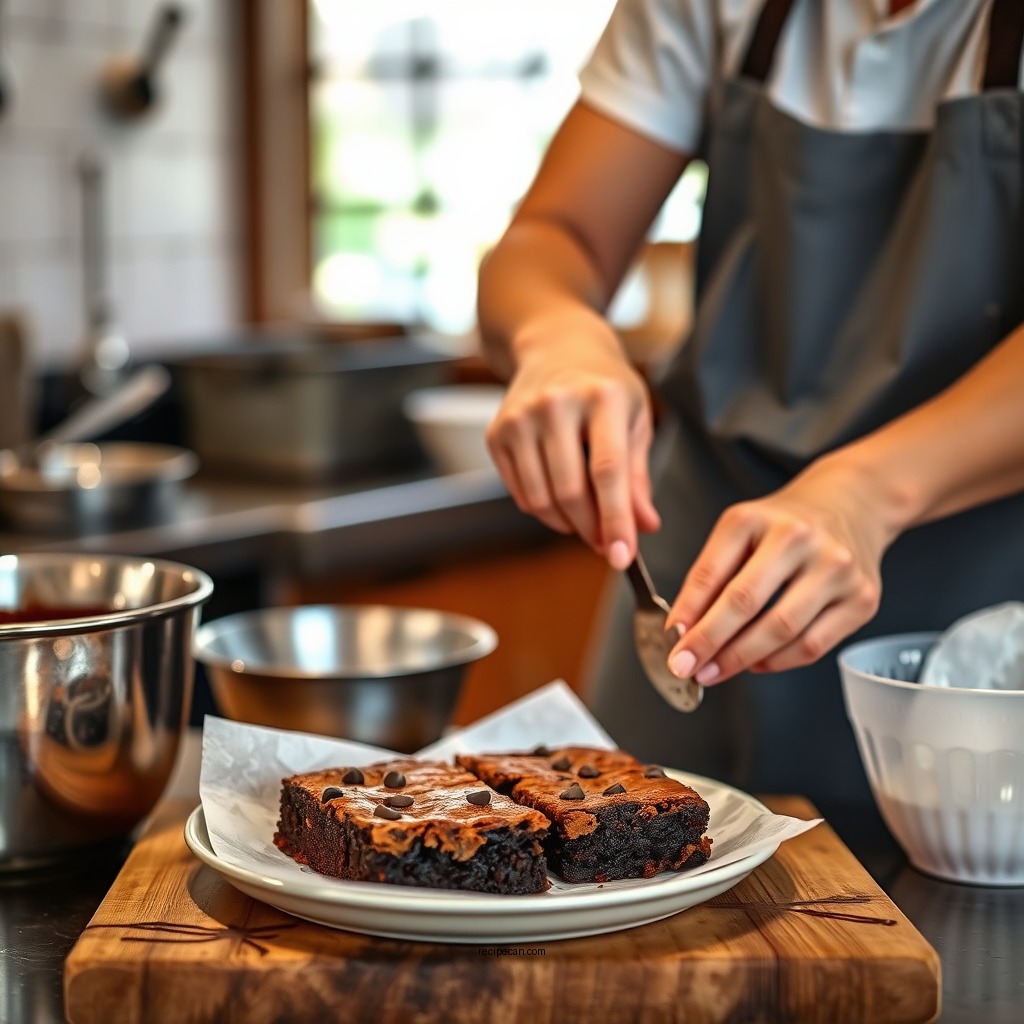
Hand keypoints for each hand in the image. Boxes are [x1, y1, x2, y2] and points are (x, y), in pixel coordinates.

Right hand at [485, 310, 660, 567]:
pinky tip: (561, 502)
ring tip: (586, 522)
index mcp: (602, 397)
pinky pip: (520, 493)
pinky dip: (543, 511)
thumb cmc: (604, 386)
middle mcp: (556, 404)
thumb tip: (644, 527)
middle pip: (570, 491)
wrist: (556, 346)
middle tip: (607, 544)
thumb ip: (638, 477)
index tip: (622, 557)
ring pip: (541, 499)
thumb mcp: (635, 420)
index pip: (608, 472)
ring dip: (567, 525)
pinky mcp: (497, 432)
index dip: (616, 520)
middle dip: (591, 530)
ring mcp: (520, 417)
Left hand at [665, 456, 896, 683]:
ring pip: (781, 630)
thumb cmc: (784, 524)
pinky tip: (756, 663)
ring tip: (715, 670)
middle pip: (746, 603)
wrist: (851, 503)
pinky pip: (813, 645)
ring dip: (741, 659)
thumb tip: (684, 630)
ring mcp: (836, 568)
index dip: (687, 613)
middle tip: (686, 668)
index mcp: (756, 519)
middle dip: (710, 643)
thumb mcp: (739, 532)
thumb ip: (710, 577)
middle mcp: (799, 538)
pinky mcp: (862, 598)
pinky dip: (778, 662)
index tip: (671, 643)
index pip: (711, 573)